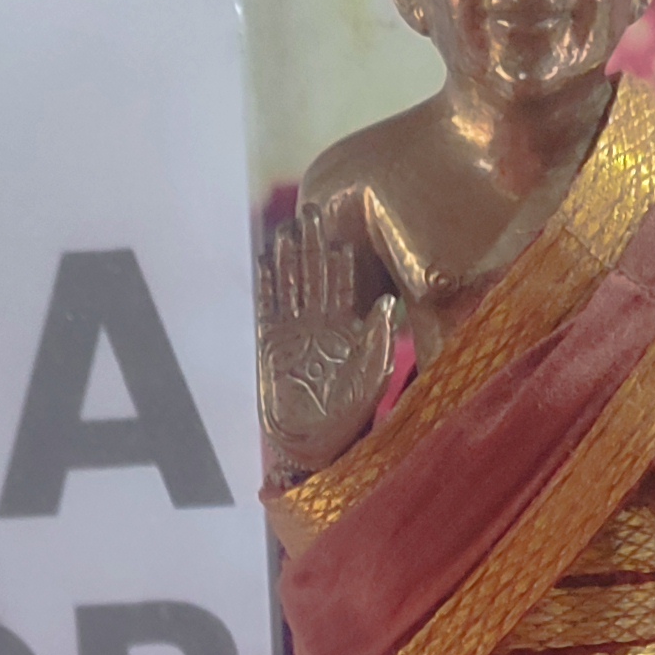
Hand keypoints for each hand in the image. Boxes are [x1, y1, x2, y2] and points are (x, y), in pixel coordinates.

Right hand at [258, 202, 396, 485]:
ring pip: (290, 284)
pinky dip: (266, 283)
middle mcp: (318, 325)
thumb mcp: (373, 376)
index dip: (342, 258)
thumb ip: (380, 339)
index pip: (343, 284)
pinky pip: (267, 307)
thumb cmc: (349, 416)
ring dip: (289, 256)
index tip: (343, 230)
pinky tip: (265, 259)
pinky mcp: (269, 345)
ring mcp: (292, 332)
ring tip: (288, 227)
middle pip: (314, 274)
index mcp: (345, 329)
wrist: (313, 445)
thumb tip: (388, 301)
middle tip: (313, 209)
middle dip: (314, 243)